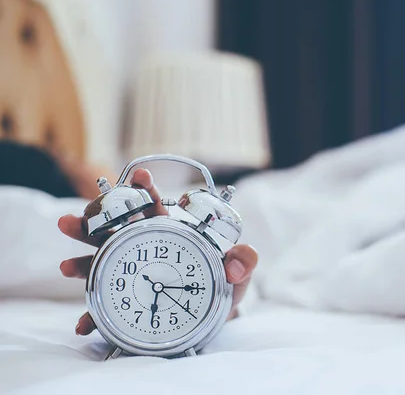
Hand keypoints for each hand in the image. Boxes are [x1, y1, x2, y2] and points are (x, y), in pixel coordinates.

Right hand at [58, 168, 258, 334]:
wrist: (217, 317)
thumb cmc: (225, 285)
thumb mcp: (239, 271)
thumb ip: (244, 261)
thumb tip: (235, 263)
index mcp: (169, 233)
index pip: (153, 206)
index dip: (144, 189)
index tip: (138, 175)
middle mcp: (144, 249)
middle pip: (113, 230)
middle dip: (91, 223)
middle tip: (72, 220)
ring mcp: (132, 274)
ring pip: (101, 264)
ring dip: (81, 263)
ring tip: (66, 266)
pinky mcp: (129, 302)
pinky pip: (108, 308)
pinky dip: (94, 316)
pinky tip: (86, 324)